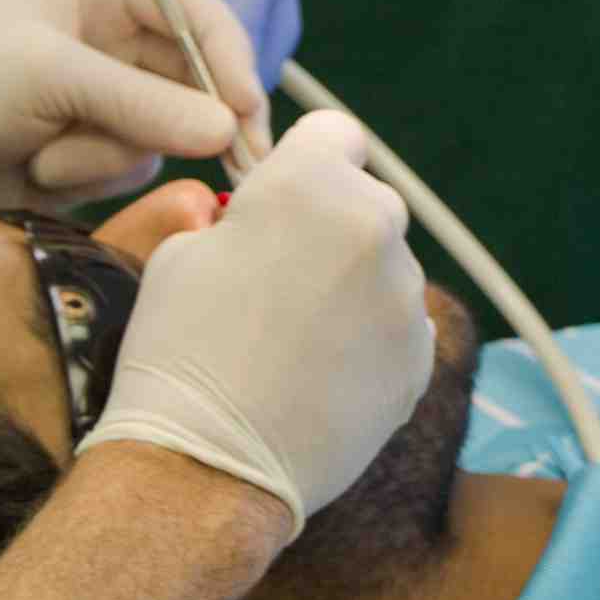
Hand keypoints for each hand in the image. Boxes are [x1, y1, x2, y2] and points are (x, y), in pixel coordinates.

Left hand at [0, 0, 261, 231]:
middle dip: (196, 116)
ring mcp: (107, 85)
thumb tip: (226, 128)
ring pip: (170, 125)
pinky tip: (39, 169)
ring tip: (43, 154)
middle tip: (236, 159)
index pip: (190, 2)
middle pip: (195, 69)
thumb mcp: (44, 78)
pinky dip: (94, 173)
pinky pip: (139, 161)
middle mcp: (110, 24)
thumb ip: (139, 101)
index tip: (246, 109)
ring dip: (110, 150)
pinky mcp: (99, 138)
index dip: (225, 53)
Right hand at [85, 112, 439, 532]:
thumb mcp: (184, 252)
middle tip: (280, 281)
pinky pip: (400, 328)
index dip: (306, 161)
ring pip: (385, 270)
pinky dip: (370, 343)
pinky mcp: (422, 358)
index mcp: (312, 184)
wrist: (208, 465)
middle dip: (331, 229)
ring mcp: (406, 296)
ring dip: (354, 289)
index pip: (335, 134)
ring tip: (296, 343)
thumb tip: (270, 221)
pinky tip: (321, 378)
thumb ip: (246, 216)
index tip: (285, 198)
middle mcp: (375, 226)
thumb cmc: (178, 351)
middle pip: (366, 204)